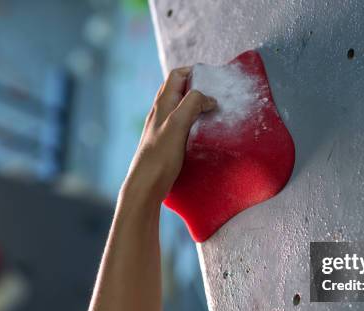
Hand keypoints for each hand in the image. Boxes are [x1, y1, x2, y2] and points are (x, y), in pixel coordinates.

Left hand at [122, 66, 216, 203]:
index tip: (213, 79)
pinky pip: (183, 125)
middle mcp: (161, 113)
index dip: (194, 72)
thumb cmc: (160, 155)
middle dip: (198, 88)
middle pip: (179, 90)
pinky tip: (205, 132)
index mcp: (163, 104)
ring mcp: (163, 128)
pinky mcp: (168, 143)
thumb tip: (208, 97)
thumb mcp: (178, 124)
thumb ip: (192, 104)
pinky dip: (195, 122)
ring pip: (181, 108)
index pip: (177, 75)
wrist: (146, 185)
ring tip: (215, 112)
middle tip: (217, 95)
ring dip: (197, 106)